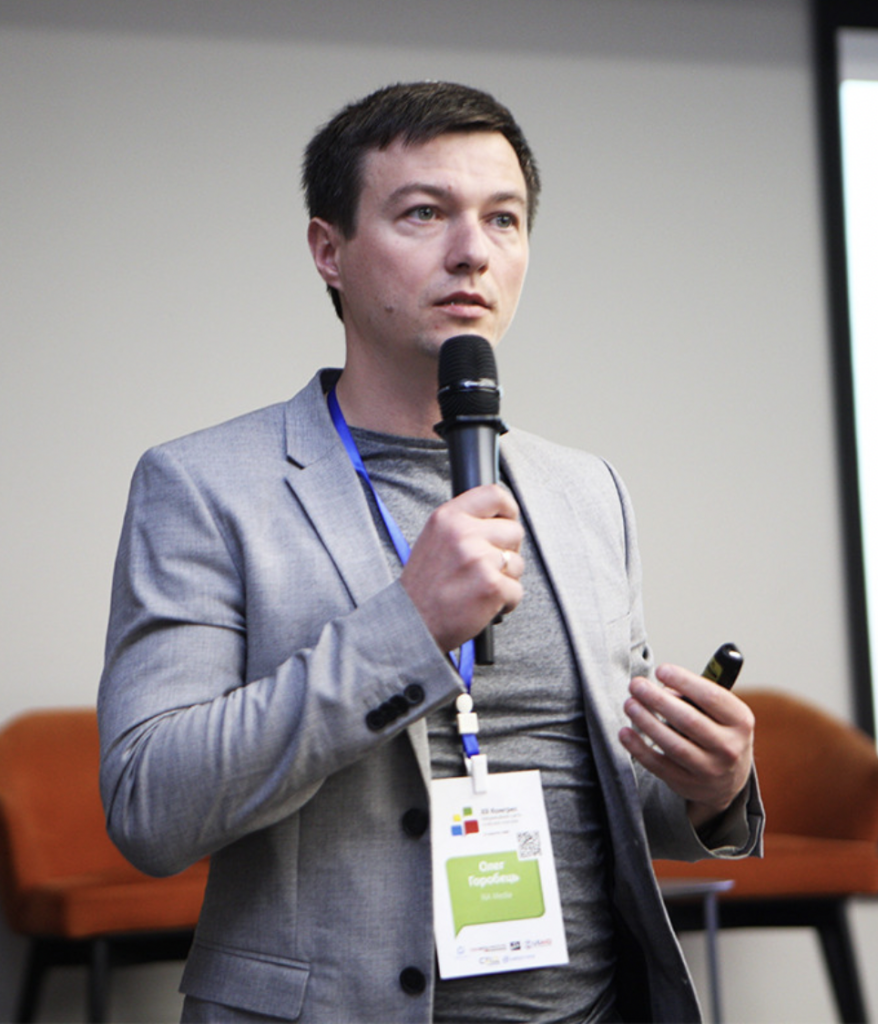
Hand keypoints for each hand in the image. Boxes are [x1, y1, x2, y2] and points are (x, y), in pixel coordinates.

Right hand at [400, 484, 523, 652]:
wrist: (411, 624)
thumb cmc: (423, 587)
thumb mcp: (434, 540)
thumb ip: (464, 524)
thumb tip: (499, 519)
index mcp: (448, 518)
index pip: (494, 495)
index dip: (508, 509)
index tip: (508, 521)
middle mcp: (463, 534)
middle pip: (514, 531)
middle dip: (506, 551)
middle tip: (485, 567)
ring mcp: (479, 559)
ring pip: (517, 563)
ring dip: (505, 579)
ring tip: (478, 588)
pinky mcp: (492, 586)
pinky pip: (517, 590)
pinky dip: (505, 602)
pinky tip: (482, 604)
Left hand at [619, 663, 754, 828]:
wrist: (729, 779)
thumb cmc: (718, 731)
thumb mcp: (721, 712)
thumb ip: (696, 697)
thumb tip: (663, 689)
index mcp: (740, 721)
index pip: (711, 697)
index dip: (684, 681)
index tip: (660, 670)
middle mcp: (729, 747)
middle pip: (689, 720)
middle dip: (658, 700)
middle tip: (636, 685)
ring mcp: (709, 769)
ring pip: (673, 745)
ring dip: (647, 722)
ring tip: (630, 704)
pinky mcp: (688, 784)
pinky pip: (658, 765)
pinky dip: (639, 748)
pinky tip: (625, 733)